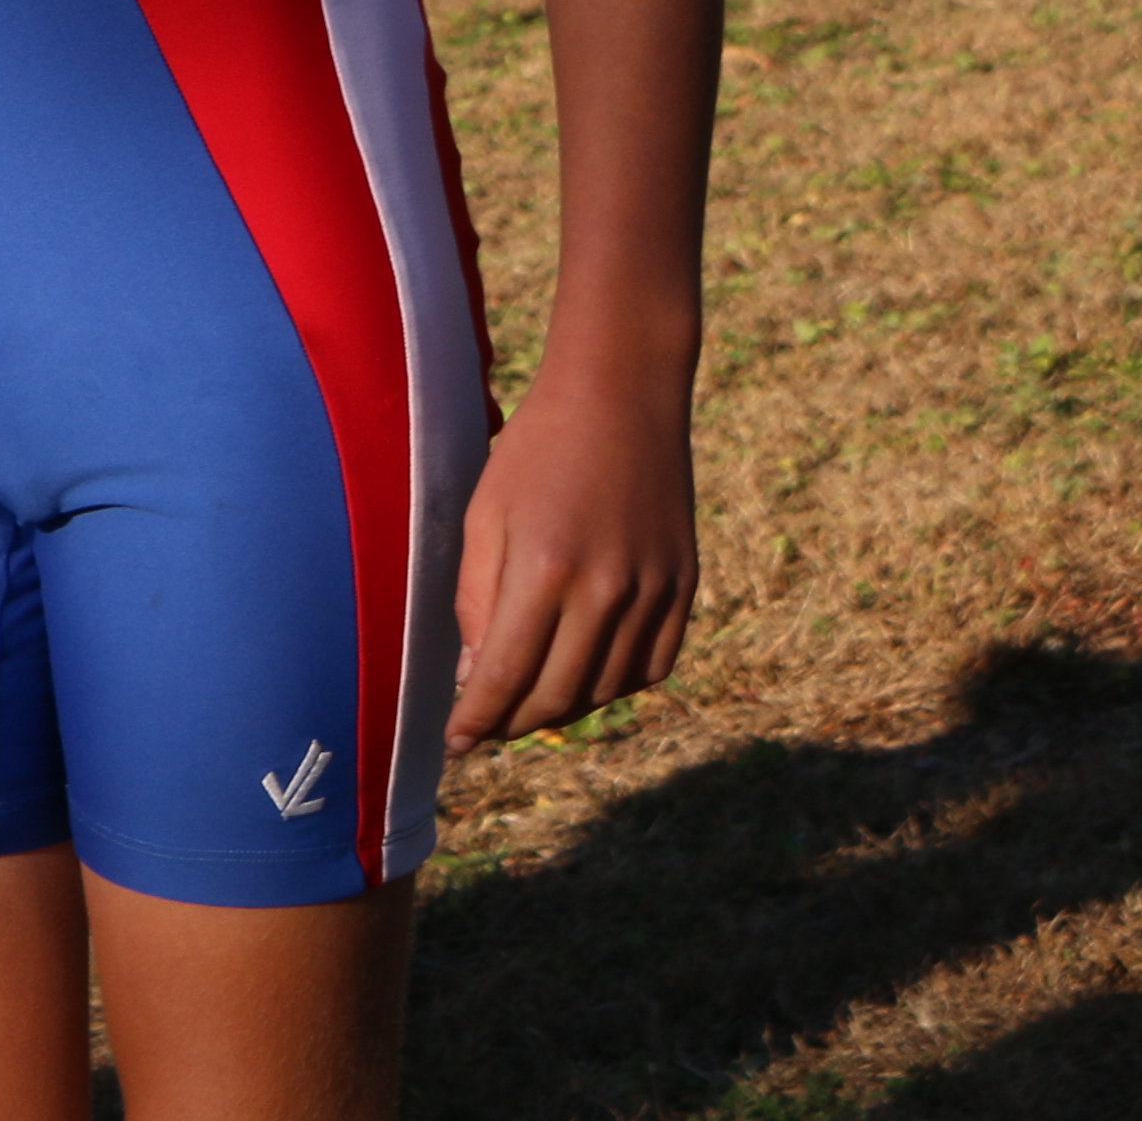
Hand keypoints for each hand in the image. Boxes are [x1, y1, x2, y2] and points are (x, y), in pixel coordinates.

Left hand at [443, 363, 700, 752]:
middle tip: (485, 729)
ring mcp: (654, 593)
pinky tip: (583, 679)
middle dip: (513, 723)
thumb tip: (476, 676)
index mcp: (544, 570)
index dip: (477, 718)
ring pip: (605, 689)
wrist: (622, 398)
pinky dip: (614, 686)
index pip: (505, 675)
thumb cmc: (535, 450)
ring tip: (525, 707)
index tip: (455, 743)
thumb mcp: (484, 514)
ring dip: (561, 710)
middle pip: (557, 695)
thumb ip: (477, 600)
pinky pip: (652, 667)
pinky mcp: (686, 589)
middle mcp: (607, 591)